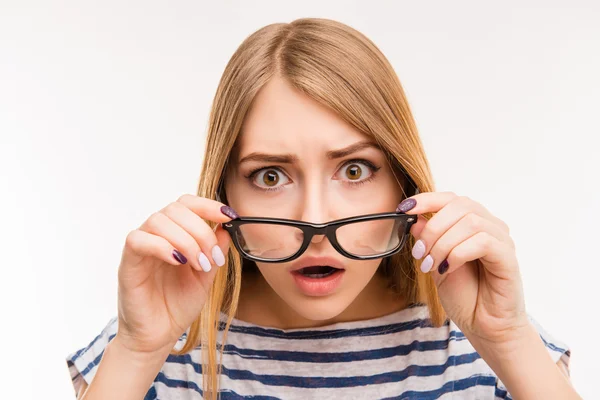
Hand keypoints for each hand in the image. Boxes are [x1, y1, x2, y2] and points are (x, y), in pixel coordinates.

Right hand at [116, 195, 237, 354]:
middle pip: (176, 209)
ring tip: (199, 264)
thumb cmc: (178, 304)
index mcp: (176, 233)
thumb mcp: (207, 276)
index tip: (229, 216)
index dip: (209, 205)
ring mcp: (141, 246)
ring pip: (159, 220)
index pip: (188, 204)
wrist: (158, 335)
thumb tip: (226, 227)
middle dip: (201, 230)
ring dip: (186, 240)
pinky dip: (162, 246)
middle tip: (212, 257)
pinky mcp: (128, 262)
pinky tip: (178, 261)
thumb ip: (215, 251)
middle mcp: (157, 235)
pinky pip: (139, 240)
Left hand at [398, 191, 528, 344]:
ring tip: (431, 266)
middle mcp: (490, 226)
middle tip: (419, 253)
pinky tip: (448, 269)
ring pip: (470, 223)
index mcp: (471, 223)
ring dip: (443, 244)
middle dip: (433, 228)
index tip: (404, 209)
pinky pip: (483, 242)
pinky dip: (458, 254)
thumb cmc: (464, 295)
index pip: (450, 199)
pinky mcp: (508, 257)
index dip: (426, 200)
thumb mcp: (435, 264)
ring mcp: (502, 240)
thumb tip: (414, 219)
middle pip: (460, 206)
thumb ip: (427, 241)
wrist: (484, 326)